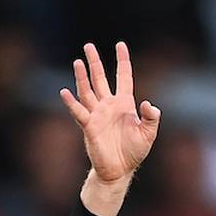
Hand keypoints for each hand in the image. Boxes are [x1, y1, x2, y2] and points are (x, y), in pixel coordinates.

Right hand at [58, 41, 160, 186]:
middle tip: (88, 46)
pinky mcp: (88, 127)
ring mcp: (97, 115)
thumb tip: (148, 104)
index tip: (120, 45)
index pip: (123, 76)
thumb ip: (151, 117)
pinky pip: (79, 112)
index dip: (122, 60)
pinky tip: (64, 92)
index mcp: (124, 104)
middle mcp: (109, 105)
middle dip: (95, 62)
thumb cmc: (133, 152)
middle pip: (100, 78)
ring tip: (77, 62)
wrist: (119, 170)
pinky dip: (71, 103)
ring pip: (87, 91)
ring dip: (82, 77)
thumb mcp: (148, 133)